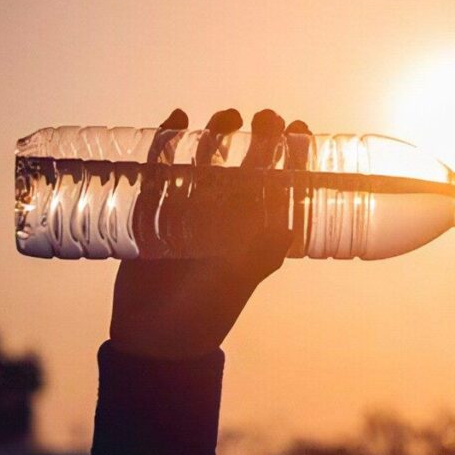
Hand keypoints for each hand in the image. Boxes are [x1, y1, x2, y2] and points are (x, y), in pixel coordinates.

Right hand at [108, 108, 309, 358]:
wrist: (155, 337)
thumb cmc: (207, 311)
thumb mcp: (238, 280)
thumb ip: (258, 254)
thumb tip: (284, 228)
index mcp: (256, 228)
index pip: (281, 181)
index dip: (293, 154)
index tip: (299, 130)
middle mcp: (227, 213)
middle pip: (246, 162)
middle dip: (260, 137)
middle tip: (268, 117)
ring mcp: (191, 207)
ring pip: (208, 159)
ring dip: (219, 134)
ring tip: (228, 116)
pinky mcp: (154, 207)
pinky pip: (163, 167)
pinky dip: (169, 142)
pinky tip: (179, 119)